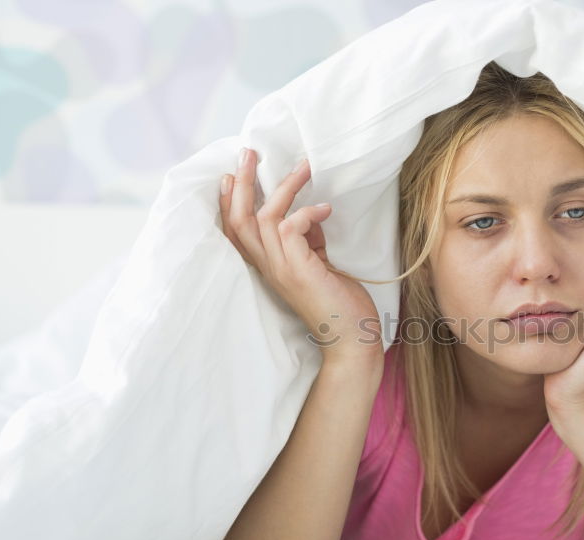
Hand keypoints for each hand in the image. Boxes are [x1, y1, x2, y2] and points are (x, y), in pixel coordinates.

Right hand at [219, 147, 382, 364]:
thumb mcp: (322, 266)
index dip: (230, 202)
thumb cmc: (342, 306)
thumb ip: (310, 242)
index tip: (233, 174)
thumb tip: (310, 213)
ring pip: (262, 218)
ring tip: (304, 167)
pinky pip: (289, 228)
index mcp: (271, 267)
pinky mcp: (300, 271)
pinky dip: (306, 212)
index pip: (236, 232)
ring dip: (282, 188)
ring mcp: (282, 270)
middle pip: (238, 220)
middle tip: (248, 152)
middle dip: (242, 184)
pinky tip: (325, 209)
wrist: (354, 342)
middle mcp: (269, 268)